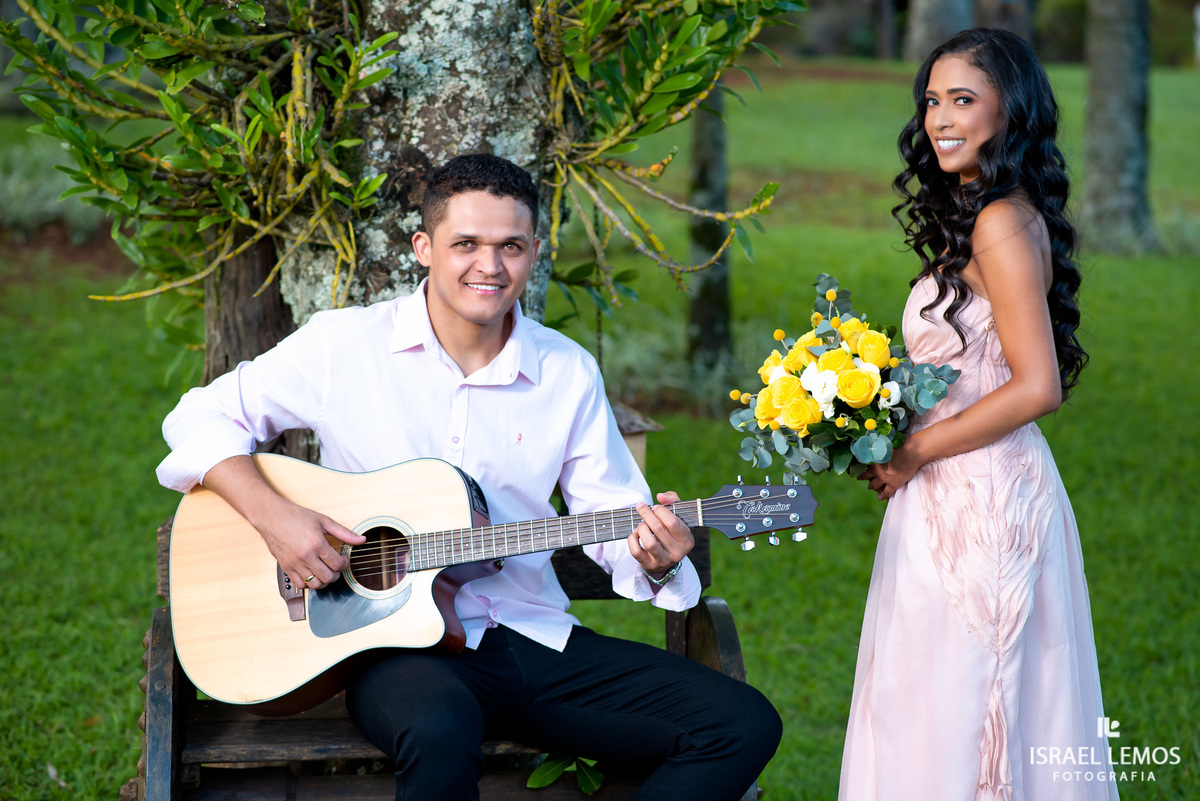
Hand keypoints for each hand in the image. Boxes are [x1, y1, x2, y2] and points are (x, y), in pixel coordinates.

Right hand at [201, 455, 366, 591]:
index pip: (337, 564)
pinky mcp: (286, 568)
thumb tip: (362, 540)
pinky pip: (300, 585)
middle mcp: (305, 556)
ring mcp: (294, 564)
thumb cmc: (296, 516)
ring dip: (324, 580)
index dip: (345, 564)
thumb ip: (345, 533)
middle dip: (336, 574)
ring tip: (325, 571)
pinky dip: (309, 584)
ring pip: (315, 584)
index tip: (343, 560)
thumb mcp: (324, 521)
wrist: (271, 516)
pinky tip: (312, 574)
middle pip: (328, 577)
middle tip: (336, 566)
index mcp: (317, 544)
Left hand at [628, 491, 693, 576]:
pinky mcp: (648, 565)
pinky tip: (636, 534)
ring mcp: (663, 560)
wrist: (665, 558)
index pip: (673, 523)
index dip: (661, 511)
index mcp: (687, 540)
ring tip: (642, 524)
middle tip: (642, 508)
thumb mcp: (677, 515)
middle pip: (659, 529)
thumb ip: (672, 500)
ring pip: (649, 542)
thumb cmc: (671, 531)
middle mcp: (677, 552)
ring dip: (642, 527)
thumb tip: (660, 496)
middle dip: (647, 514)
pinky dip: (632, 539)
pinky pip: (636, 551)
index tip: (654, 507)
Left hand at [859, 448, 921, 500]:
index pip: (866, 470)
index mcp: (875, 461)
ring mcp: (885, 479)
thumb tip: (877, 450)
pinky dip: (884, 495)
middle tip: (868, 484)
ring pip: (875, 486)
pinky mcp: (894, 484)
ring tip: (872, 489)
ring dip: (873, 488)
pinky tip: (881, 498)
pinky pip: (886, 493)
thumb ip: (880, 452)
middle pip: (870, 479)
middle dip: (869, 482)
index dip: (863, 474)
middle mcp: (878, 471)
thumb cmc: (900, 447)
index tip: (860, 476)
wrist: (911, 453)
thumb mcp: (885, 448)